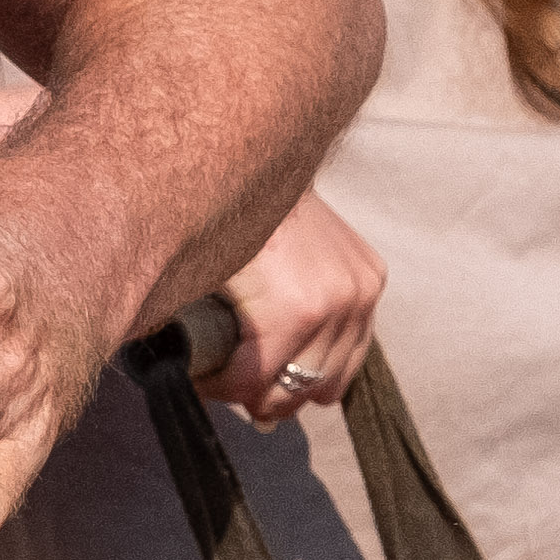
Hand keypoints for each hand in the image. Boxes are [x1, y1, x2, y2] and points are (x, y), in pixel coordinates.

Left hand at [204, 185, 387, 427]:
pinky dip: (329, 357)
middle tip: (234, 386)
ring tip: (268, 374)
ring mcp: (362, 291)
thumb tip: (187, 376)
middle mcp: (340, 305)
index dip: (225, 393)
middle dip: (262, 394)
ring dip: (299, 381)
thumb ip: (197, 337)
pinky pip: (356, 345)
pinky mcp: (373, 277)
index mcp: (295, 310)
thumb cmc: (220, 223)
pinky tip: (301, 354)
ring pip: (336, 376)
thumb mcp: (199, 280)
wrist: (260, 164)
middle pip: (301, 388)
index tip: (204, 383)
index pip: (259, 385)